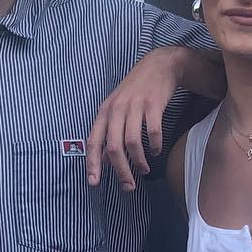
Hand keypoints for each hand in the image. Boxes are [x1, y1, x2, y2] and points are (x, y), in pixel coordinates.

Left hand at [86, 49, 183, 188]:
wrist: (159, 65)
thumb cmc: (135, 91)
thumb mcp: (116, 108)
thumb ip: (108, 133)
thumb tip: (103, 160)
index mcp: (104, 112)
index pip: (93, 141)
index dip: (92, 163)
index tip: (93, 183)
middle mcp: (116, 109)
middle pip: (113, 147)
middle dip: (120, 170)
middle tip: (128, 186)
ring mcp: (134, 106)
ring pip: (132, 142)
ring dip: (139, 161)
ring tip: (144, 169)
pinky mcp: (153, 104)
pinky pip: (153, 132)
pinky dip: (155, 146)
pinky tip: (156, 150)